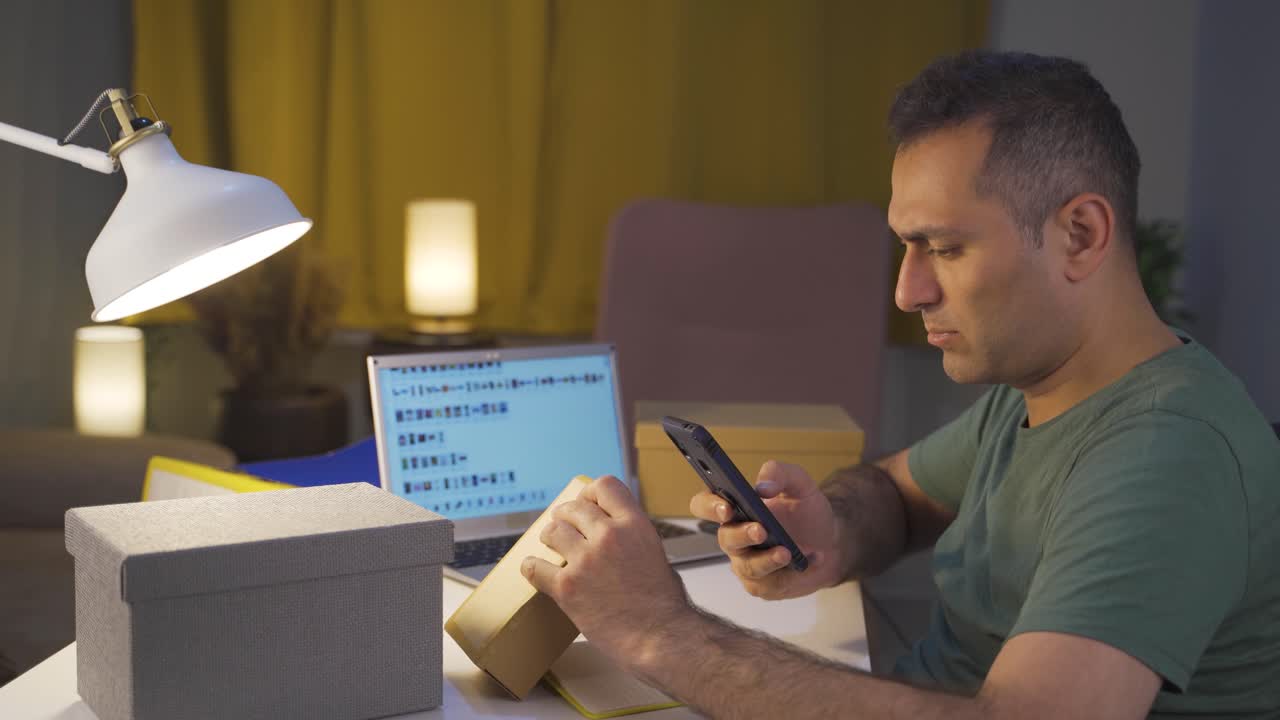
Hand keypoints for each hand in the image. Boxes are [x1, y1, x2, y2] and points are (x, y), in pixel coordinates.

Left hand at [522, 476, 691, 670]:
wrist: (660, 637)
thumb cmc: (663, 604)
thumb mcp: (655, 553)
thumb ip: (632, 536)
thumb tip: (617, 532)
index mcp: (634, 525)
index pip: (604, 486)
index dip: (590, 493)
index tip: (586, 502)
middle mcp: (609, 536)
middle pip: (574, 508)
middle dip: (566, 515)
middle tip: (563, 524)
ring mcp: (586, 560)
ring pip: (552, 531)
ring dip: (550, 538)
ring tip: (550, 544)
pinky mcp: (567, 586)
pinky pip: (536, 567)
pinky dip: (532, 568)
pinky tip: (534, 569)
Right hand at [689, 460, 845, 599]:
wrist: (829, 542)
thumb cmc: (806, 511)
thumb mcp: (800, 484)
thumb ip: (781, 473)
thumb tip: (763, 487)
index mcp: (734, 507)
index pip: (704, 504)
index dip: (709, 506)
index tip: (727, 507)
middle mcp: (734, 536)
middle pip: (725, 538)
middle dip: (742, 535)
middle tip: (761, 530)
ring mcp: (746, 563)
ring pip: (747, 567)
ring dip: (767, 560)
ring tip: (787, 552)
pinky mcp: (762, 585)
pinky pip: (771, 584)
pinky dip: (792, 573)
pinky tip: (811, 559)